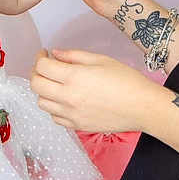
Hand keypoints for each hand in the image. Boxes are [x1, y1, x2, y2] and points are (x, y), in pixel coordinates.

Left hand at [30, 48, 161, 133]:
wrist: (143, 107)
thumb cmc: (126, 80)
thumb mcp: (100, 59)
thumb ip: (74, 55)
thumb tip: (55, 54)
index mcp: (74, 77)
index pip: (42, 66)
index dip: (39, 57)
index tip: (44, 53)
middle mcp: (68, 97)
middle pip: (36, 85)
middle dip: (36, 72)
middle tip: (45, 66)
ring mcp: (71, 114)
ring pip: (41, 102)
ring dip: (43, 90)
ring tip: (55, 83)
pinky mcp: (77, 126)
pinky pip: (54, 117)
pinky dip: (54, 107)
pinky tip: (64, 99)